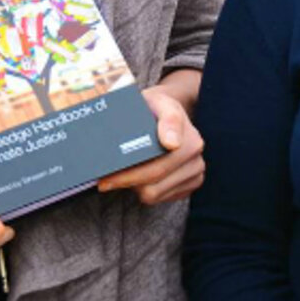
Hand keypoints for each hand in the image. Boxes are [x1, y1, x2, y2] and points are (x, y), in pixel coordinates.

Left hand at [98, 82, 204, 203]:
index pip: (156, 169)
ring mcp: (195, 174)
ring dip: (135, 186)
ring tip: (123, 173)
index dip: (129, 176)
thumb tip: (172, 143)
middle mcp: (196, 159)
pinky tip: (138, 176)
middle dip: (125, 182)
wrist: (168, 112)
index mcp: (190, 141)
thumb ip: (168, 118)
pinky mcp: (189, 185)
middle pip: (152, 185)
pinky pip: (160, 198)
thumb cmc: (157, 107)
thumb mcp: (158, 101)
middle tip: (103, 180)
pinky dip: (145, 189)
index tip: (106, 178)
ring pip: (154, 195)